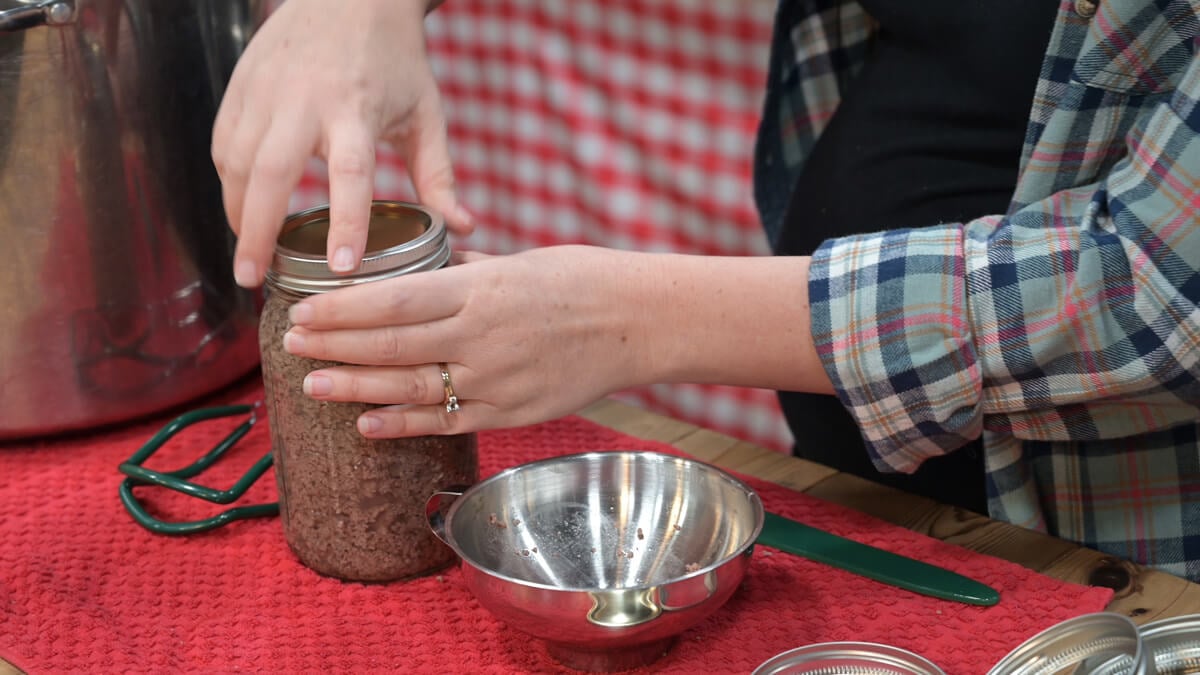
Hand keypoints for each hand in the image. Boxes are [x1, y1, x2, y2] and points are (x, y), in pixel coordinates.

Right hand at [212, 0, 471, 288]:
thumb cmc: (394, 60)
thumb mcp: (426, 114)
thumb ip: (439, 176)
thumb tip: (462, 231)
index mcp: (356, 108)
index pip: (350, 174)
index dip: (346, 223)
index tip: (343, 269)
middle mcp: (304, 99)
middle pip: (271, 173)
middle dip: (258, 232)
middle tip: (254, 280)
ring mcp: (265, 90)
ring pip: (236, 162)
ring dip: (237, 214)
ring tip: (248, 258)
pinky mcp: (241, 85)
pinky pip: (223, 144)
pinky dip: (227, 184)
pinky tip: (241, 212)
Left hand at [280, 246, 654, 436]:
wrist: (640, 322)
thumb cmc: (584, 280)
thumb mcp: (521, 260)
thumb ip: (469, 272)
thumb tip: (433, 269)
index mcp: (482, 290)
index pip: (395, 301)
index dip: (343, 310)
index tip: (305, 310)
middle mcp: (483, 336)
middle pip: (392, 344)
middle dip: (335, 347)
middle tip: (291, 346)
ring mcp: (497, 379)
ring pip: (412, 388)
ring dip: (356, 389)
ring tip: (313, 387)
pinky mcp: (513, 412)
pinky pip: (448, 422)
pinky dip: (405, 424)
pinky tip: (368, 425)